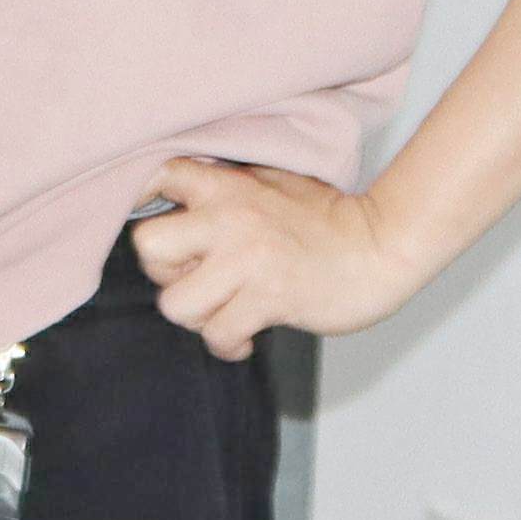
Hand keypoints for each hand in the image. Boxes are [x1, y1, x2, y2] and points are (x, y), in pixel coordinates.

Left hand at [129, 158, 431, 359]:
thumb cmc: (328, 220)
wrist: (384, 247)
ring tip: (225, 311)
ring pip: (175, 304)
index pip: (158, 175)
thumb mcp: (271, 184)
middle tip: (198, 280)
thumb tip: (174, 197)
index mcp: (227, 187)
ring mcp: (248, 259)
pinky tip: (247, 334)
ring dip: (198, 318)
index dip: (136, 197)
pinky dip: (227, 344)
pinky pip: (216, 335)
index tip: (148, 218)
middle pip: (147, 248)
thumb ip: (224, 188)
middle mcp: (230, 218)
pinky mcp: (269, 298)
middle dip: (165, 274)